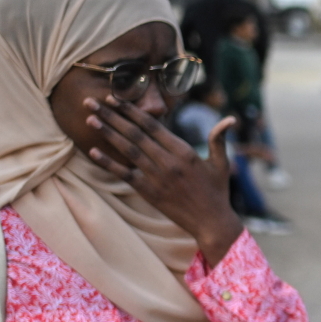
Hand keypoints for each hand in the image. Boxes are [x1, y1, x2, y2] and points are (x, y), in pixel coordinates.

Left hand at [84, 95, 244, 266]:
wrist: (212, 222)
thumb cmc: (217, 192)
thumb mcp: (221, 164)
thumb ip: (219, 139)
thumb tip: (230, 119)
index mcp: (184, 151)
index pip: (152, 125)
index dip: (132, 111)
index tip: (115, 99)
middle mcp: (168, 162)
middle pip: (135, 134)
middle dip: (111, 116)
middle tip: (91, 102)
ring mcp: (157, 177)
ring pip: (127, 150)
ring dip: (107, 133)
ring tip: (89, 119)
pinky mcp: (148, 192)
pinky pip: (124, 174)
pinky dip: (107, 162)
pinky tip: (92, 151)